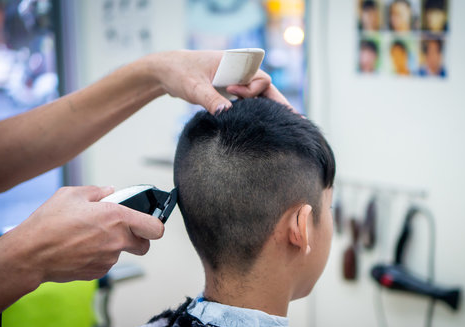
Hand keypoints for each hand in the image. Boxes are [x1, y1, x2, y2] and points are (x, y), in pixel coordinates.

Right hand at [0, 186, 163, 283]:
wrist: (29, 255)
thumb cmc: (48, 223)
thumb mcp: (71, 194)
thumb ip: (97, 192)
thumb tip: (110, 191)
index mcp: (117, 217)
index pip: (155, 228)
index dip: (155, 225)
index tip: (150, 222)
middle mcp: (117, 240)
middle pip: (144, 245)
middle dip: (137, 238)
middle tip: (121, 229)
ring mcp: (108, 259)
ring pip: (121, 253)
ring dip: (112, 246)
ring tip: (87, 236)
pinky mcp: (97, 272)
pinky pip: (106, 263)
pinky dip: (98, 256)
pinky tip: (80, 248)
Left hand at [144, 50, 291, 113]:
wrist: (167, 72)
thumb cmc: (180, 74)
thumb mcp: (193, 87)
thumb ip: (210, 99)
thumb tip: (225, 114)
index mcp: (236, 62)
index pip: (260, 78)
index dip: (251, 89)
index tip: (231, 92)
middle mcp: (242, 71)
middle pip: (268, 89)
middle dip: (279, 105)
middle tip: (298, 120)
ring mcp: (238, 81)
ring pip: (262, 97)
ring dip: (269, 110)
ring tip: (289, 125)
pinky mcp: (233, 90)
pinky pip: (251, 102)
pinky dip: (259, 112)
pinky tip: (270, 125)